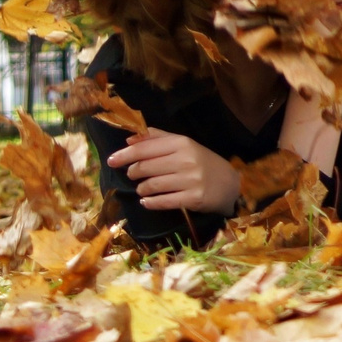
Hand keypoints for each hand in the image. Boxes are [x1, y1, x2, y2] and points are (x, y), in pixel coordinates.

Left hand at [107, 131, 241, 213]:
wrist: (230, 184)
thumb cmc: (203, 162)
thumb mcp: (185, 145)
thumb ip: (159, 139)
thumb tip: (130, 139)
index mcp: (183, 143)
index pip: (145, 148)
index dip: (125, 155)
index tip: (111, 160)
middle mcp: (187, 160)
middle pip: (145, 167)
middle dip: (133, 172)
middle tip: (132, 175)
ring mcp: (191, 180)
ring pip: (152, 185)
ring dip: (142, 188)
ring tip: (143, 188)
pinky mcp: (194, 198)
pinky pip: (163, 201)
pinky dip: (150, 202)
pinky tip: (147, 201)